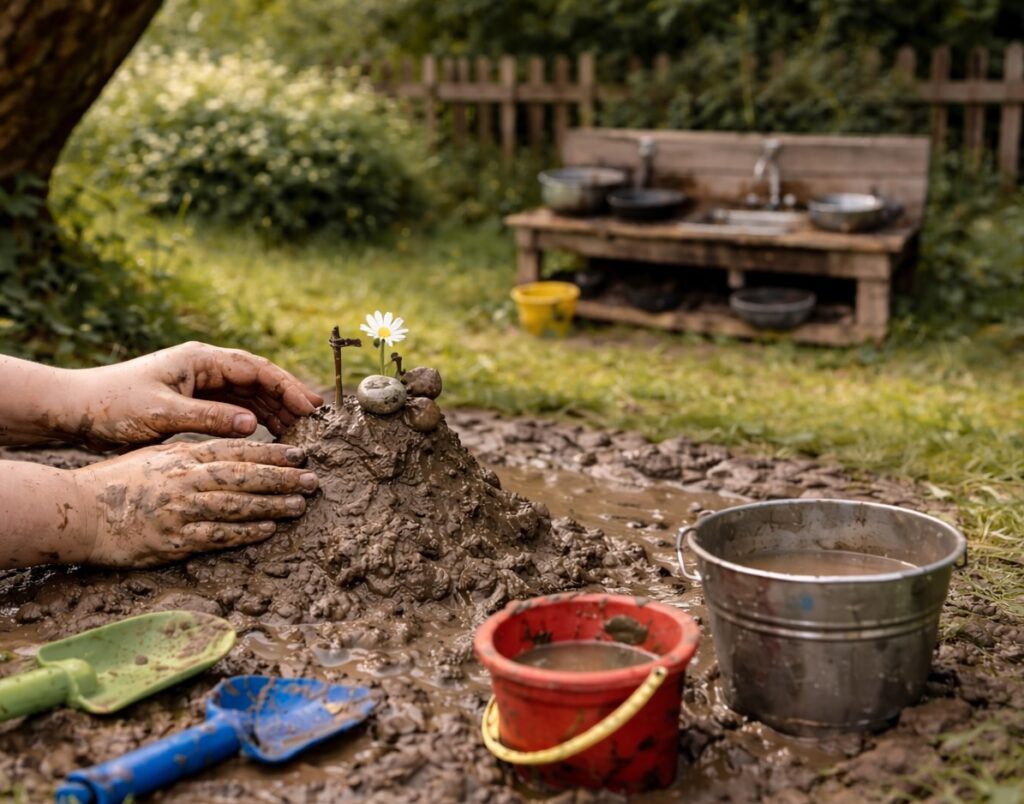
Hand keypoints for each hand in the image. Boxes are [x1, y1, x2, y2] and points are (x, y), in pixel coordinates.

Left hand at [67, 342, 322, 448]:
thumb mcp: (163, 414)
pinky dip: (255, 420)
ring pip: (249, 395)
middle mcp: (204, 367)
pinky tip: (270, 436)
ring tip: (298, 435)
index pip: (256, 369)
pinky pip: (234, 408)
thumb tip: (254, 424)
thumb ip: (210, 418)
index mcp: (200, 359)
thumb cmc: (112, 407)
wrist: (73, 410)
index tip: (311, 407)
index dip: (288, 387)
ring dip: (274, 412)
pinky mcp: (193, 401)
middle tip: (314, 424)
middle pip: (259, 380)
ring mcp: (200, 383)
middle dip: (288, 399)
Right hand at [71, 440, 316, 566]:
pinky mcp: (173, 540)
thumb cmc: (118, 483)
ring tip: (300, 505)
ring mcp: (180, 511)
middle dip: (283, 477)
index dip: (272, 453)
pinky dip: (244, 532)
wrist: (78, 511)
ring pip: (236, 505)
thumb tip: (229, 451)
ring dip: (272, 505)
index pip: (236, 451)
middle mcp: (185, 480)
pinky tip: (267, 529)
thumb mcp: (157, 457)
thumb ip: (193, 454)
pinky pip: (216, 536)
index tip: (300, 454)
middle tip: (312, 479)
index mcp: (183, 457)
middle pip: (244, 476)